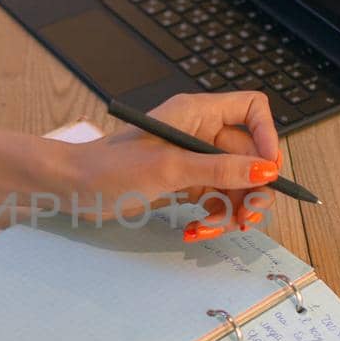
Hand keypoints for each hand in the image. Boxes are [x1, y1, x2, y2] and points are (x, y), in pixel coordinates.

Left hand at [66, 92, 282, 238]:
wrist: (72, 188)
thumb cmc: (110, 168)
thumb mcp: (170, 169)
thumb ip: (220, 170)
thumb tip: (266, 171)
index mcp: (198, 114)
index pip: (252, 110)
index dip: (267, 137)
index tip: (267, 171)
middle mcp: (199, 133)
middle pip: (250, 155)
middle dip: (252, 188)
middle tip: (247, 217)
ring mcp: (192, 160)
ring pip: (235, 183)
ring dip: (232, 210)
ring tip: (213, 228)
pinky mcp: (183, 184)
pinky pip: (214, 200)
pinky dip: (213, 217)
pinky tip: (196, 230)